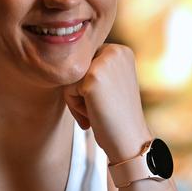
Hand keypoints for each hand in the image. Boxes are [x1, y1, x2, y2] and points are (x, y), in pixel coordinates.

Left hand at [63, 44, 152, 162]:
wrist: (130, 140)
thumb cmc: (117, 116)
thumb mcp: (112, 82)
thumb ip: (95, 68)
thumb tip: (60, 60)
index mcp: (121, 50)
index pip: (85, 61)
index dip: (88, 84)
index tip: (106, 100)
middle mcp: (115, 50)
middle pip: (77, 67)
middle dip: (82, 91)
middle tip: (101, 108)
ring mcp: (104, 62)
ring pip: (70, 78)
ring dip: (78, 100)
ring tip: (98, 111)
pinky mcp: (92, 77)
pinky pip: (67, 90)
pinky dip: (75, 107)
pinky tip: (94, 115)